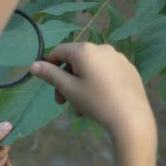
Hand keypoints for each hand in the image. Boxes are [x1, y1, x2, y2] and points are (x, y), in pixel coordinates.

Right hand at [30, 43, 154, 139]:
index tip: (46, 81)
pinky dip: (98, 84)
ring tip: (81, 109)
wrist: (131, 118)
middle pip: (76, 60)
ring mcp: (118, 58)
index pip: (60, 51)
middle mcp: (102, 48)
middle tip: (62, 102)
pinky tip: (99, 103)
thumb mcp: (69, 89)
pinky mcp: (129, 69)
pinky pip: (107, 72)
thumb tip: (33, 65)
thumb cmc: (96, 102)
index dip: (49, 64)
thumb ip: (50, 75)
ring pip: (92, 68)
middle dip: (66, 80)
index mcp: (85, 50)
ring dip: (81, 85)